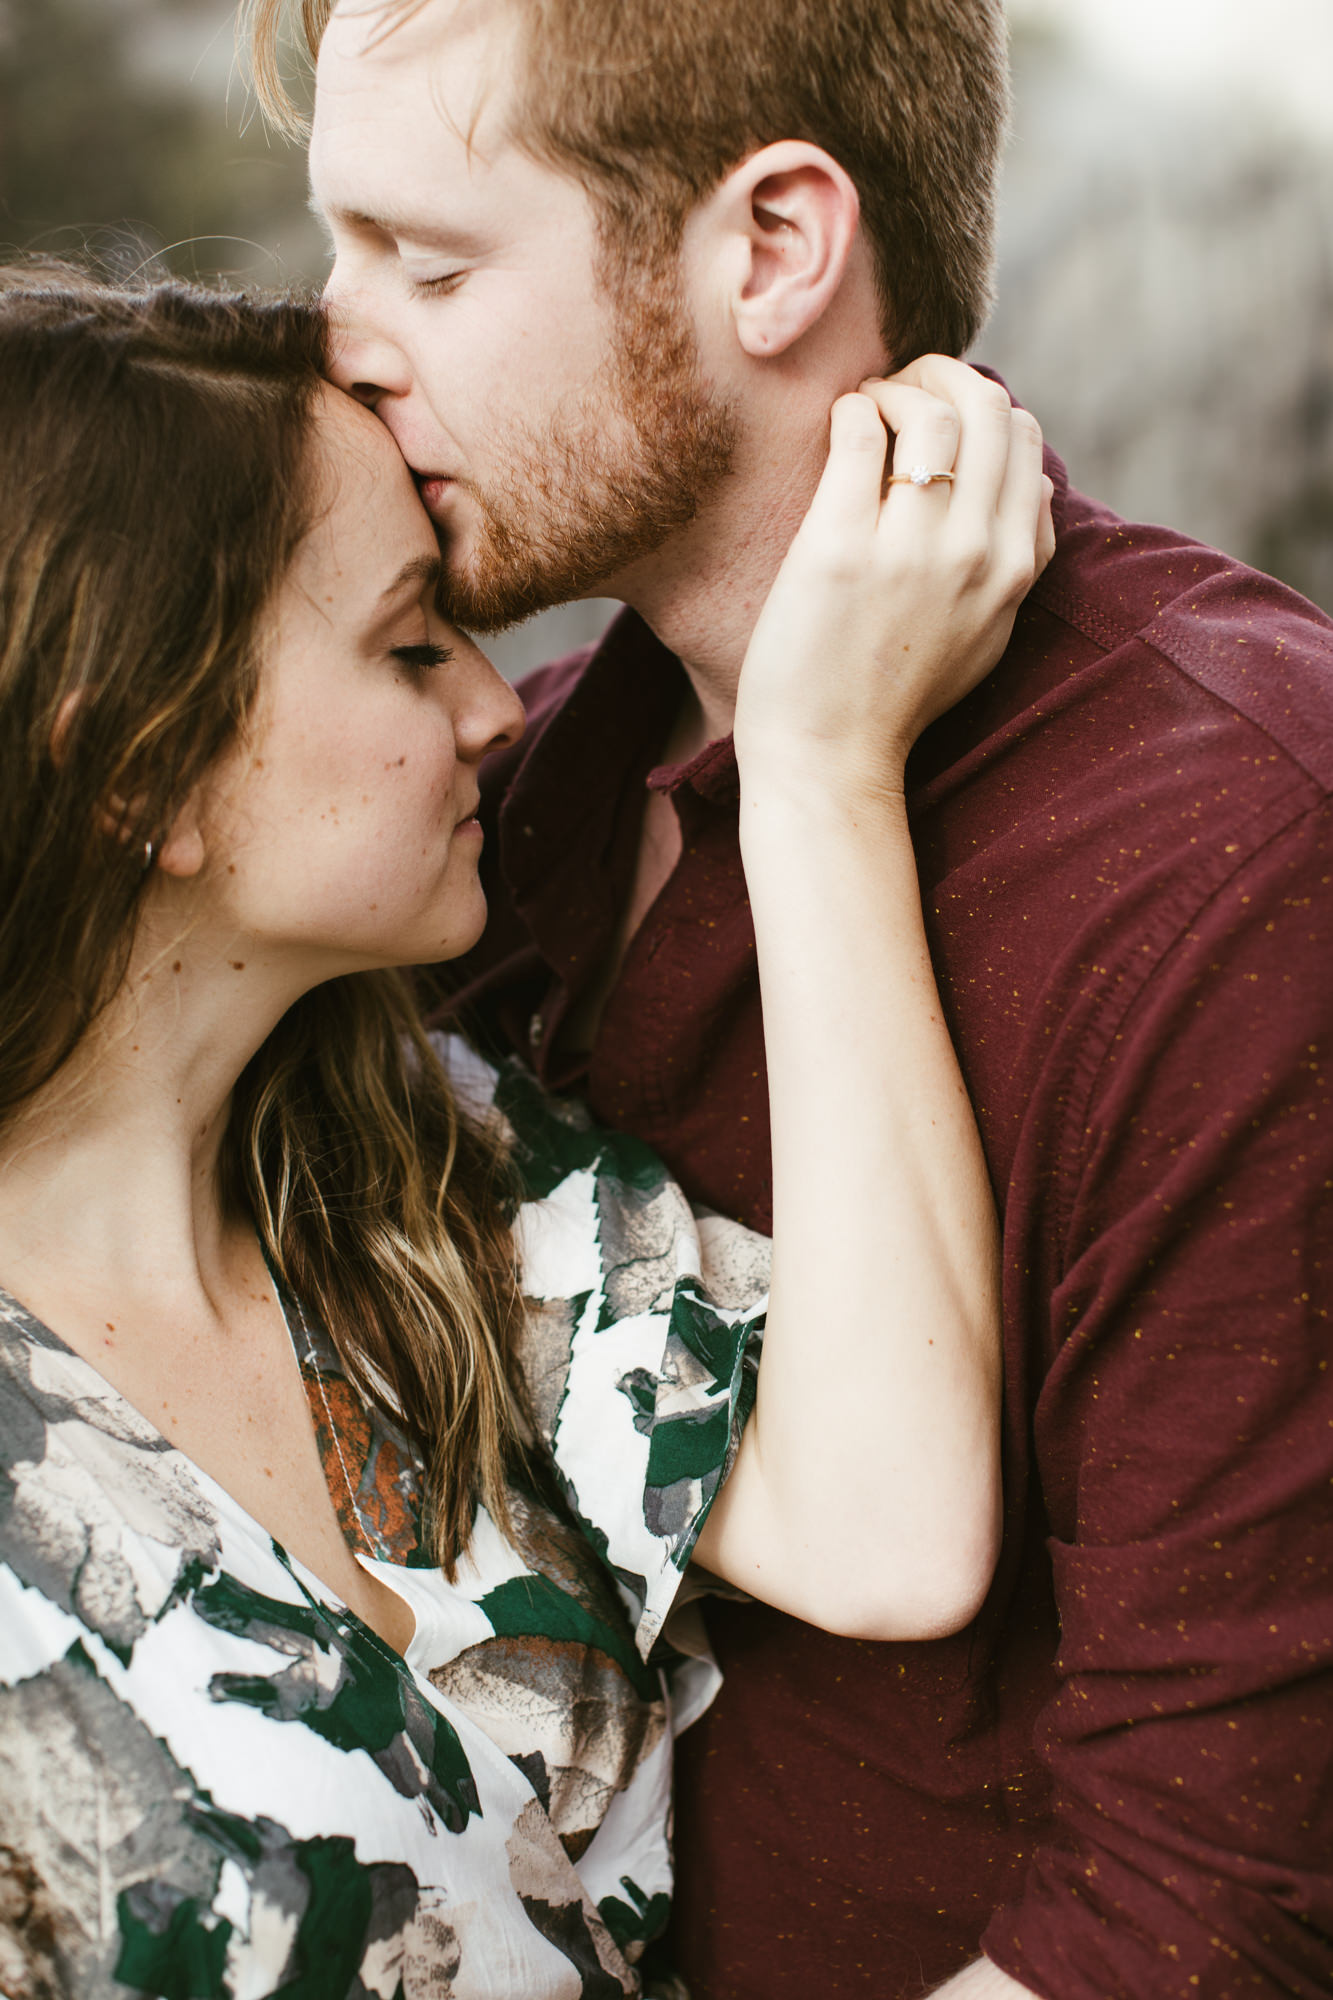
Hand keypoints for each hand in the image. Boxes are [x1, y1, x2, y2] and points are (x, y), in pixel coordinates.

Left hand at [734, 356, 1054, 798]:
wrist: (829, 758)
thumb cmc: (895, 695)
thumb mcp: (987, 631)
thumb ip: (1018, 557)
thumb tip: (1034, 479)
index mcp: (1015, 569)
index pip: (1024, 441)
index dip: (980, 409)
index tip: (937, 420)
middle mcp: (976, 553)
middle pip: (987, 408)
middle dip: (942, 377)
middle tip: (897, 392)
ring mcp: (910, 550)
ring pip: (930, 410)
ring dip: (893, 388)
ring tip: (864, 408)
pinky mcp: (840, 548)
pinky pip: (859, 433)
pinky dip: (850, 410)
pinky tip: (837, 426)